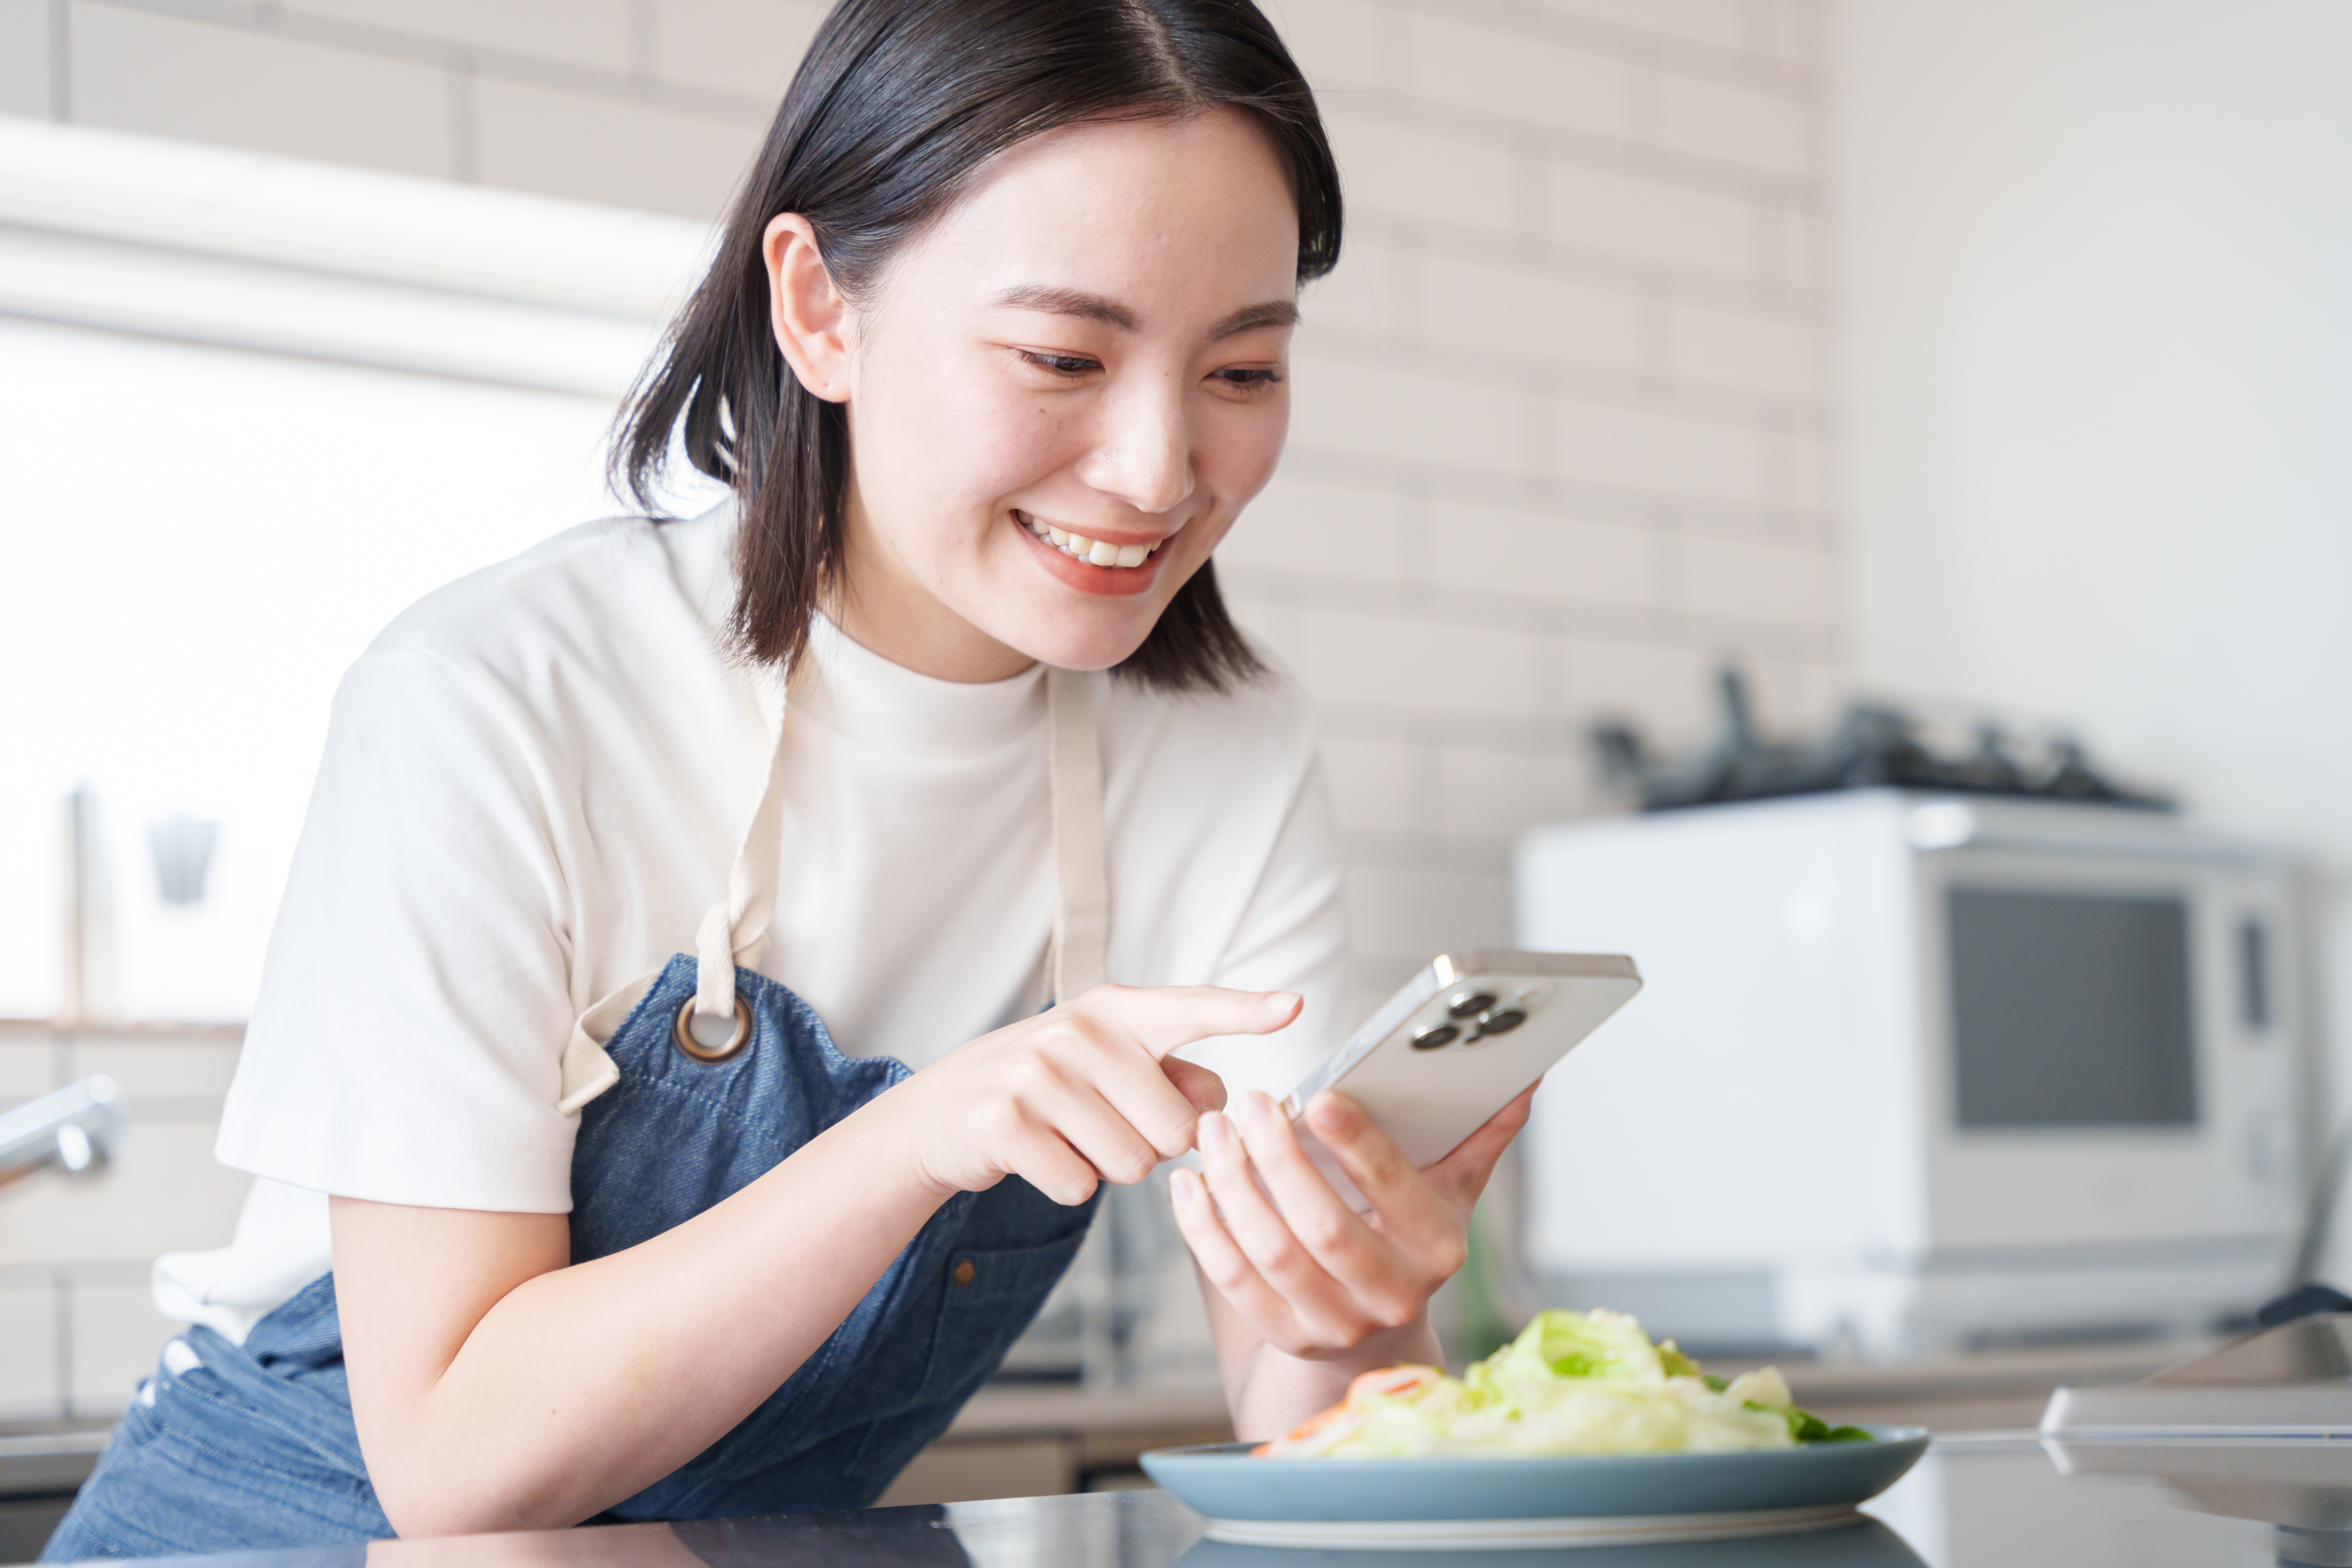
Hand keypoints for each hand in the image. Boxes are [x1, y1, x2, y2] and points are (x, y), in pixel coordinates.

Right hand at [889, 985, 1300, 1205]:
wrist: (941, 1113)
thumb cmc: (1046, 1089)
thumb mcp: (1106, 1064)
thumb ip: (1171, 1075)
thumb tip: (1221, 1099)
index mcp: (1114, 1011)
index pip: (1192, 1008)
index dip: (1245, 1010)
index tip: (1293, 1007)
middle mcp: (1079, 1033)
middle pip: (1176, 1127)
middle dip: (1151, 1144)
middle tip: (1103, 1124)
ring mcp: (1040, 1076)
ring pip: (1134, 1164)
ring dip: (1108, 1167)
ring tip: (1068, 1136)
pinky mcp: (1008, 1124)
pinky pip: (1082, 1186)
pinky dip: (1067, 1184)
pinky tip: (1039, 1157)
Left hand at [1170, 1083, 1535, 1358]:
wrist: (1379, 1331)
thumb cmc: (1408, 1236)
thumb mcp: (1451, 1190)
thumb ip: (1480, 1135)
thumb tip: (1524, 1080)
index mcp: (1437, 1247)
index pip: (1393, 1189)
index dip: (1356, 1144)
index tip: (1319, 1096)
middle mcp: (1391, 1294)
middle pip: (1322, 1225)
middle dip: (1278, 1159)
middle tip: (1247, 1102)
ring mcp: (1336, 1323)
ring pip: (1271, 1253)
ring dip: (1232, 1187)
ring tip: (1211, 1133)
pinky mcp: (1286, 1336)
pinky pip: (1234, 1281)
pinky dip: (1203, 1231)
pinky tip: (1186, 1184)